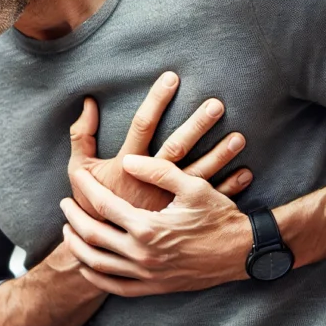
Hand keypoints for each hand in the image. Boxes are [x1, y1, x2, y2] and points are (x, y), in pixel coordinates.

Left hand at [60, 154, 252, 296]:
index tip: (77, 177)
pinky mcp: (154, 288)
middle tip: (64, 203)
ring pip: (98, 264)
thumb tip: (127, 160)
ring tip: (68, 230)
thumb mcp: (192, 185)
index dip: (86, 189)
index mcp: (148, 227)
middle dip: (73, 217)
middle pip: (92, 236)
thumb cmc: (219, 215)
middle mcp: (142, 254)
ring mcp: (147, 275)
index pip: (104, 205)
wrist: (242, 252)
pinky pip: (115, 287)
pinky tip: (88, 264)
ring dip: (77, 246)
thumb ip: (158, 170)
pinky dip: (96, 276)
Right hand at [68, 71, 251, 218]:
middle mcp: (150, 183)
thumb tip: (89, 102)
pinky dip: (229, 187)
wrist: (101, 247)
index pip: (142, 125)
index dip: (156, 100)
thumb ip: (81, 136)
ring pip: (198, 174)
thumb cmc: (90, 204)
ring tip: (239, 137)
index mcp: (127, 166)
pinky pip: (207, 200)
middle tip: (216, 104)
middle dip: (197, 125)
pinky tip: (246, 173)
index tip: (172, 78)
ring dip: (220, 156)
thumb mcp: (80, 171)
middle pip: (177, 147)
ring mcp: (167, 201)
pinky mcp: (179, 217)